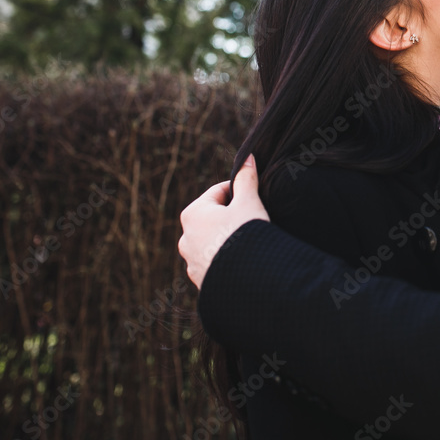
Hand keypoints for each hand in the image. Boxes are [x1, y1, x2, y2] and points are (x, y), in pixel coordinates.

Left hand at [178, 154, 269, 289]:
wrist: (248, 281)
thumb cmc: (245, 235)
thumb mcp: (249, 202)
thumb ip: (246, 179)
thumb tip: (248, 157)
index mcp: (193, 213)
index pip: (219, 192)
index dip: (240, 191)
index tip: (254, 197)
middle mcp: (185, 237)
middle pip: (214, 217)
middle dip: (232, 216)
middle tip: (253, 219)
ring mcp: (191, 261)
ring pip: (213, 241)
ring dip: (227, 238)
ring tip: (249, 242)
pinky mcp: (200, 280)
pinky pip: (214, 262)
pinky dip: (226, 258)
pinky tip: (242, 259)